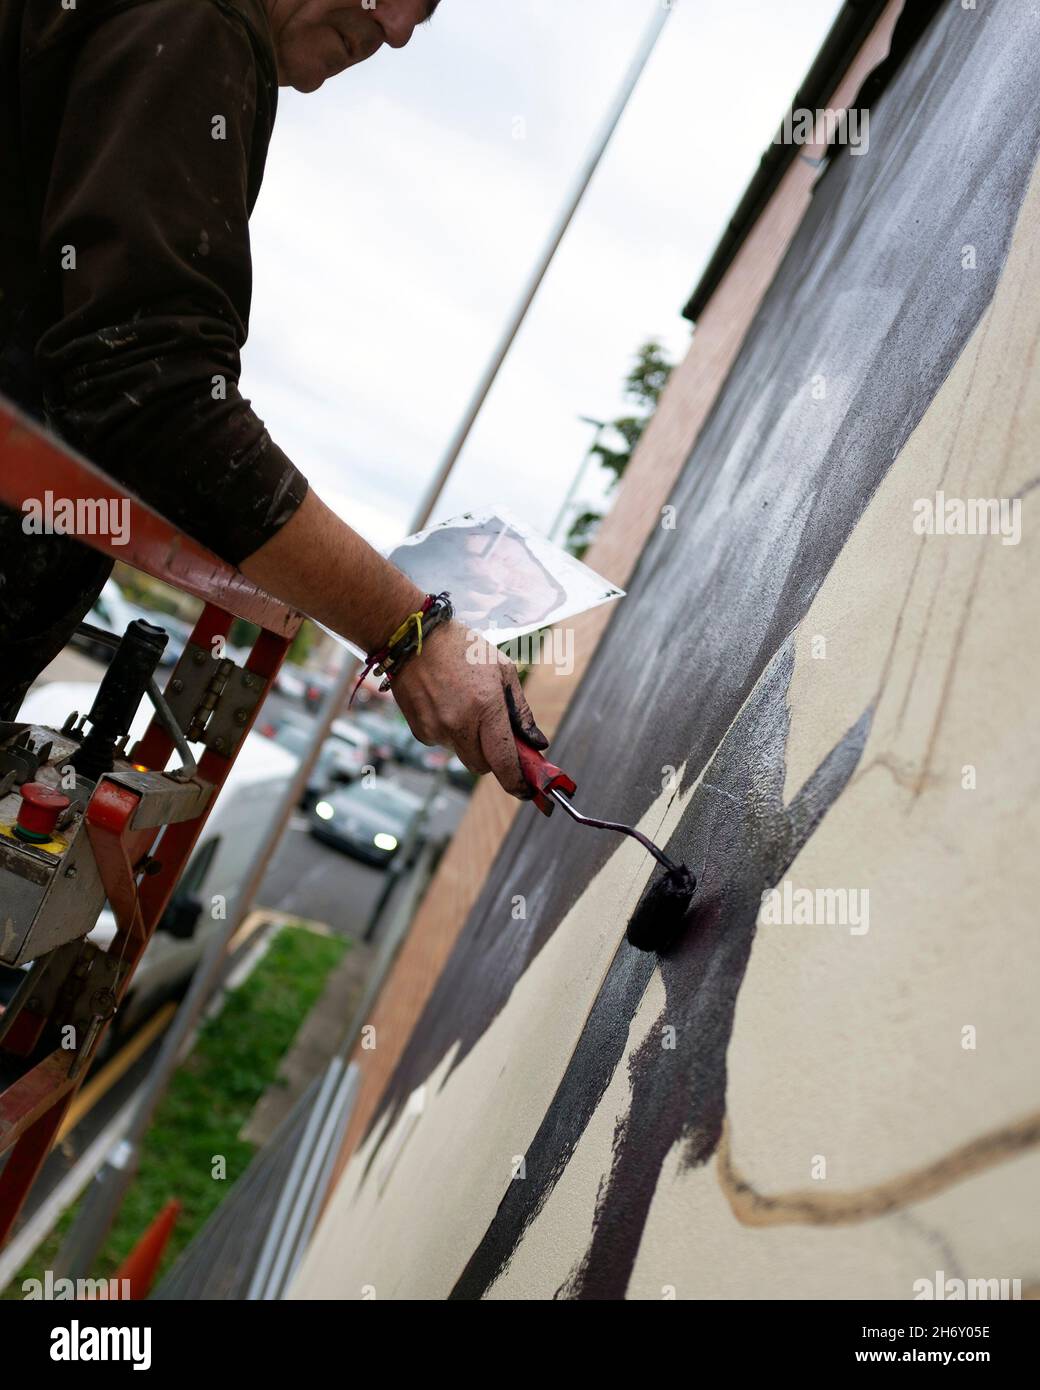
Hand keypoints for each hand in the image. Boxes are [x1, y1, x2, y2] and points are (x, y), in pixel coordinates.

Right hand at [391, 622, 547, 798]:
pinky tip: (446, 704)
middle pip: (483, 767)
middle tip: (500, 740)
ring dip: (471, 742)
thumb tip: (536, 743)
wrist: (414, 637)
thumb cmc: (463, 648)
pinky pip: (444, 743)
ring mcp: (436, 729)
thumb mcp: (503, 670)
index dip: (518, 782)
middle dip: (495, 759)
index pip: (504, 761)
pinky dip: (451, 733)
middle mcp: (460, 724)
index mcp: (486, 707)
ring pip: (463, 754)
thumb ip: (521, 711)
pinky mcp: (420, 731)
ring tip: (465, 706)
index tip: (527, 790)